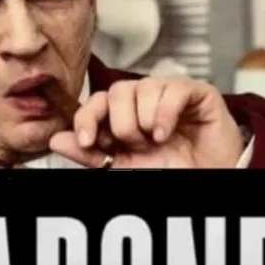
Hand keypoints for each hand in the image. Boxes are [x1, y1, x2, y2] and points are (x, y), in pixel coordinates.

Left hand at [49, 76, 244, 168]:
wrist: (208, 177)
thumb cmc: (171, 171)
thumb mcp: (124, 167)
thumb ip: (90, 154)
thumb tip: (56, 139)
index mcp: (123, 115)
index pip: (95, 102)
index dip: (87, 118)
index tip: (87, 142)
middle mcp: (143, 101)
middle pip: (115, 91)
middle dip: (122, 125)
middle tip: (136, 145)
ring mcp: (168, 93)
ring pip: (141, 87)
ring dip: (144, 121)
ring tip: (156, 141)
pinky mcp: (195, 92)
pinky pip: (172, 89)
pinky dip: (165, 113)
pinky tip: (166, 133)